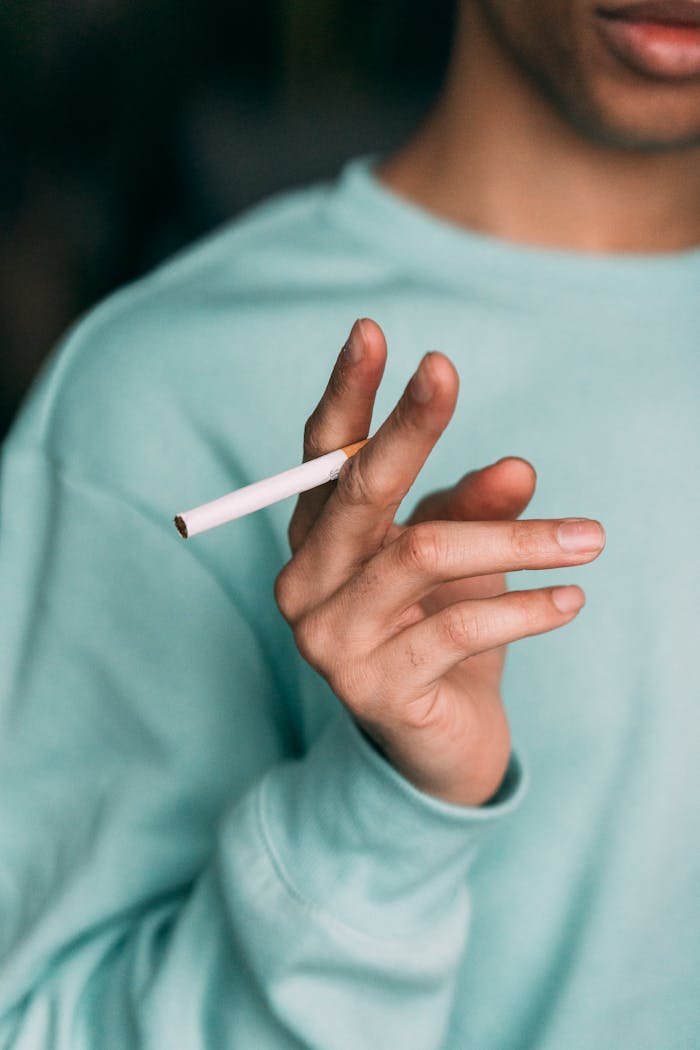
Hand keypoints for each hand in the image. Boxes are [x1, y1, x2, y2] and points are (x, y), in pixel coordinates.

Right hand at [274, 319, 604, 805]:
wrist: (436, 741)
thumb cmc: (441, 630)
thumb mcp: (461, 559)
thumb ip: (475, 508)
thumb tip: (519, 467)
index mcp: (319, 539)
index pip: (324, 455)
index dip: (345, 394)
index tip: (372, 331)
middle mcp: (306, 582)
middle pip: (359, 490)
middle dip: (404, 426)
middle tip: (443, 370)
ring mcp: (331, 639)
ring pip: (423, 555)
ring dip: (517, 539)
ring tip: (589, 537)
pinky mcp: (372, 689)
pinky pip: (458, 628)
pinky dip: (525, 609)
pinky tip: (571, 598)